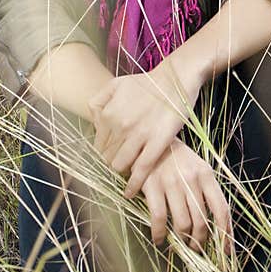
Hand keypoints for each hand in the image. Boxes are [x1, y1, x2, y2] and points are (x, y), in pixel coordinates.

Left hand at [88, 59, 201, 197]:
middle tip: (122, 163)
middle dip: (111, 162)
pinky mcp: (156, 143)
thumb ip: (99, 101)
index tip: (112, 155)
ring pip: (119, 166)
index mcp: (108, 114)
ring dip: (122, 171)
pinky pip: (140, 170)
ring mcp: (138, 136)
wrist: (176, 79)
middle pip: (106, 157)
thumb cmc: (148, 82)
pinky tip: (129, 192)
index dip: (104, 152)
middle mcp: (120, 126)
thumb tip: (94, 121)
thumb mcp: (117, 84)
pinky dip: (133, 184)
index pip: (98, 145)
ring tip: (129, 170)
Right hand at [140, 139, 232, 253]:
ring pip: (183, 223)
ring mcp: (171, 182)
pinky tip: (159, 239)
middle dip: (199, 240)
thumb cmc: (176, 158)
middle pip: (201, 221)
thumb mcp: (197, 168)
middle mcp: (191, 179)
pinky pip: (159, 218)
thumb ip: (206, 191)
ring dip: (182, 239)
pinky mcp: (152, 186)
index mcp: (206, 174)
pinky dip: (160, 234)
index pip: (221, 209)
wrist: (149, 140)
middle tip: (195, 247)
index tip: (225, 251)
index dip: (225, 233)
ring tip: (179, 244)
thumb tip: (215, 225)